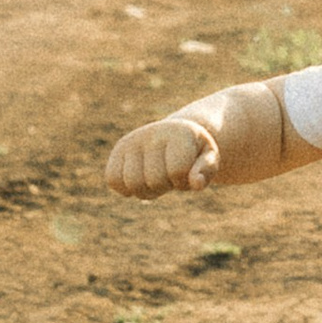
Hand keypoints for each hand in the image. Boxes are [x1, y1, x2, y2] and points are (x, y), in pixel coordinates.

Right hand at [107, 115, 222, 197]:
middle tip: (170, 176)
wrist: (176, 135)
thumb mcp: (209, 159)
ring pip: (132, 183)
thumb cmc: (195, 152)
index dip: (183, 181)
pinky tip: (139, 180)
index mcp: (179, 133)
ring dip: (146, 190)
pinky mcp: (118, 149)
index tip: (187, 172)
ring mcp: (133, 140)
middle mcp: (153, 132)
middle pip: (154, 180)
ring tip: (155, 178)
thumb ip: (206, 171)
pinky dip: (126, 188)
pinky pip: (112, 179)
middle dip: (165, 186)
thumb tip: (195, 183)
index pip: (177, 170)